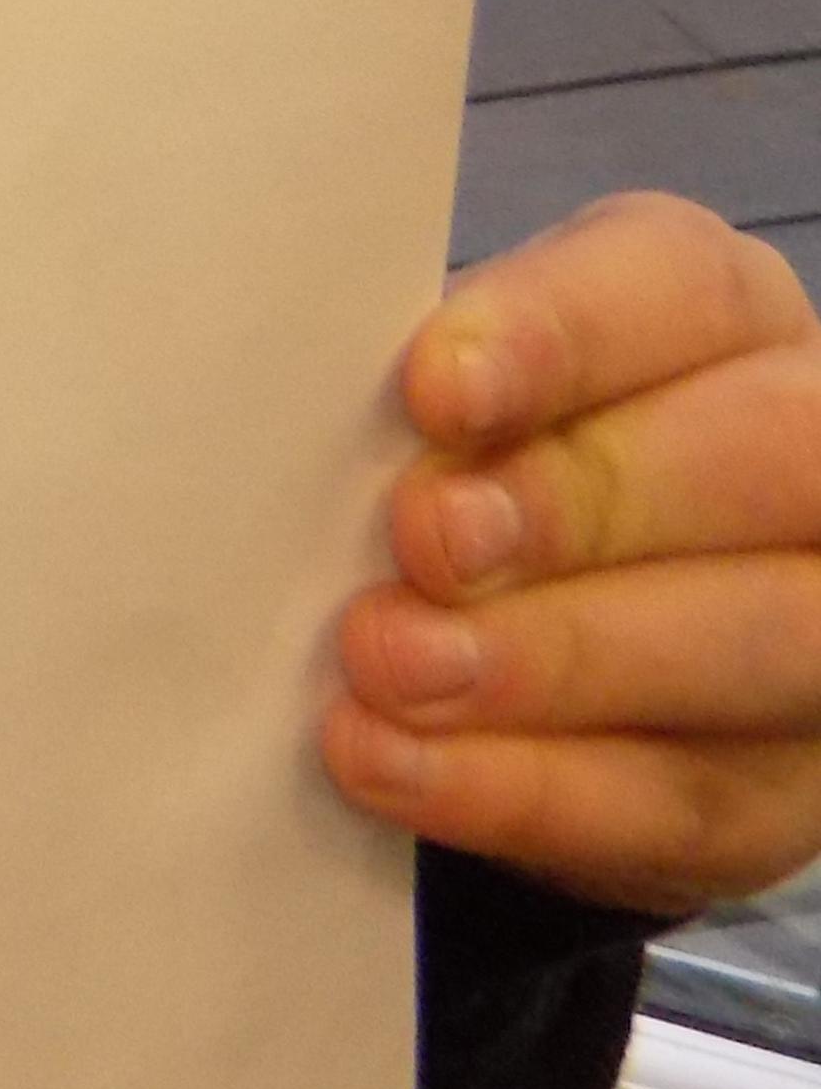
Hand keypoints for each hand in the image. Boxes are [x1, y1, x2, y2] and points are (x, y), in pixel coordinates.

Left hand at [325, 189, 820, 914]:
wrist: (550, 624)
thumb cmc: (488, 464)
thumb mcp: (464, 396)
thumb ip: (436, 397)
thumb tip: (317, 426)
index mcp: (724, 318)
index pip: (678, 289)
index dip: (560, 337)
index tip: (432, 389)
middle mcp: (811, 466)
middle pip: (763, 461)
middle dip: (579, 503)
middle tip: (420, 543)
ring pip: (750, 641)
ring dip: (549, 662)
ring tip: (387, 667)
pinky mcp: (784, 791)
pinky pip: (684, 799)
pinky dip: (526, 788)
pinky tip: (397, 765)